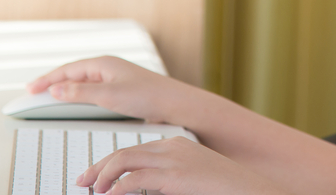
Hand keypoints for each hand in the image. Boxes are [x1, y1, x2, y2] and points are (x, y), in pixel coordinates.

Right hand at [27, 56, 191, 122]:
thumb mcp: (108, 96)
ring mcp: (113, 77)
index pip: (67, 70)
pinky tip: (74, 100)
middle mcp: (107, 67)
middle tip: (32, 91)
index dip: (47, 79)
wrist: (172, 104)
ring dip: (63, 87)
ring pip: (81, 81)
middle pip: (72, 73)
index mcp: (103, 63)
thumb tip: (57, 89)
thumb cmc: (147, 96)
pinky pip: (91, 88)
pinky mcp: (119, 88)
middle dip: (52, 81)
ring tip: (47, 94)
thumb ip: (80, 93)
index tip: (30, 88)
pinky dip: (77, 93)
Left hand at [76, 136, 288, 194]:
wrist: (252, 189)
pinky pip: (136, 180)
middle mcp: (173, 147)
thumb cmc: (226, 189)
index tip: (94, 177)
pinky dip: (117, 190)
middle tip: (83, 182)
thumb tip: (142, 190)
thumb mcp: (191, 181)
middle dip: (99, 167)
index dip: (109, 162)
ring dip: (103, 177)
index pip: (134, 149)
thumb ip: (168, 181)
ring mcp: (174, 159)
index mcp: (177, 145)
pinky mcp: (176, 176)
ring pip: (125, 161)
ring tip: (94, 192)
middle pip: (124, 152)